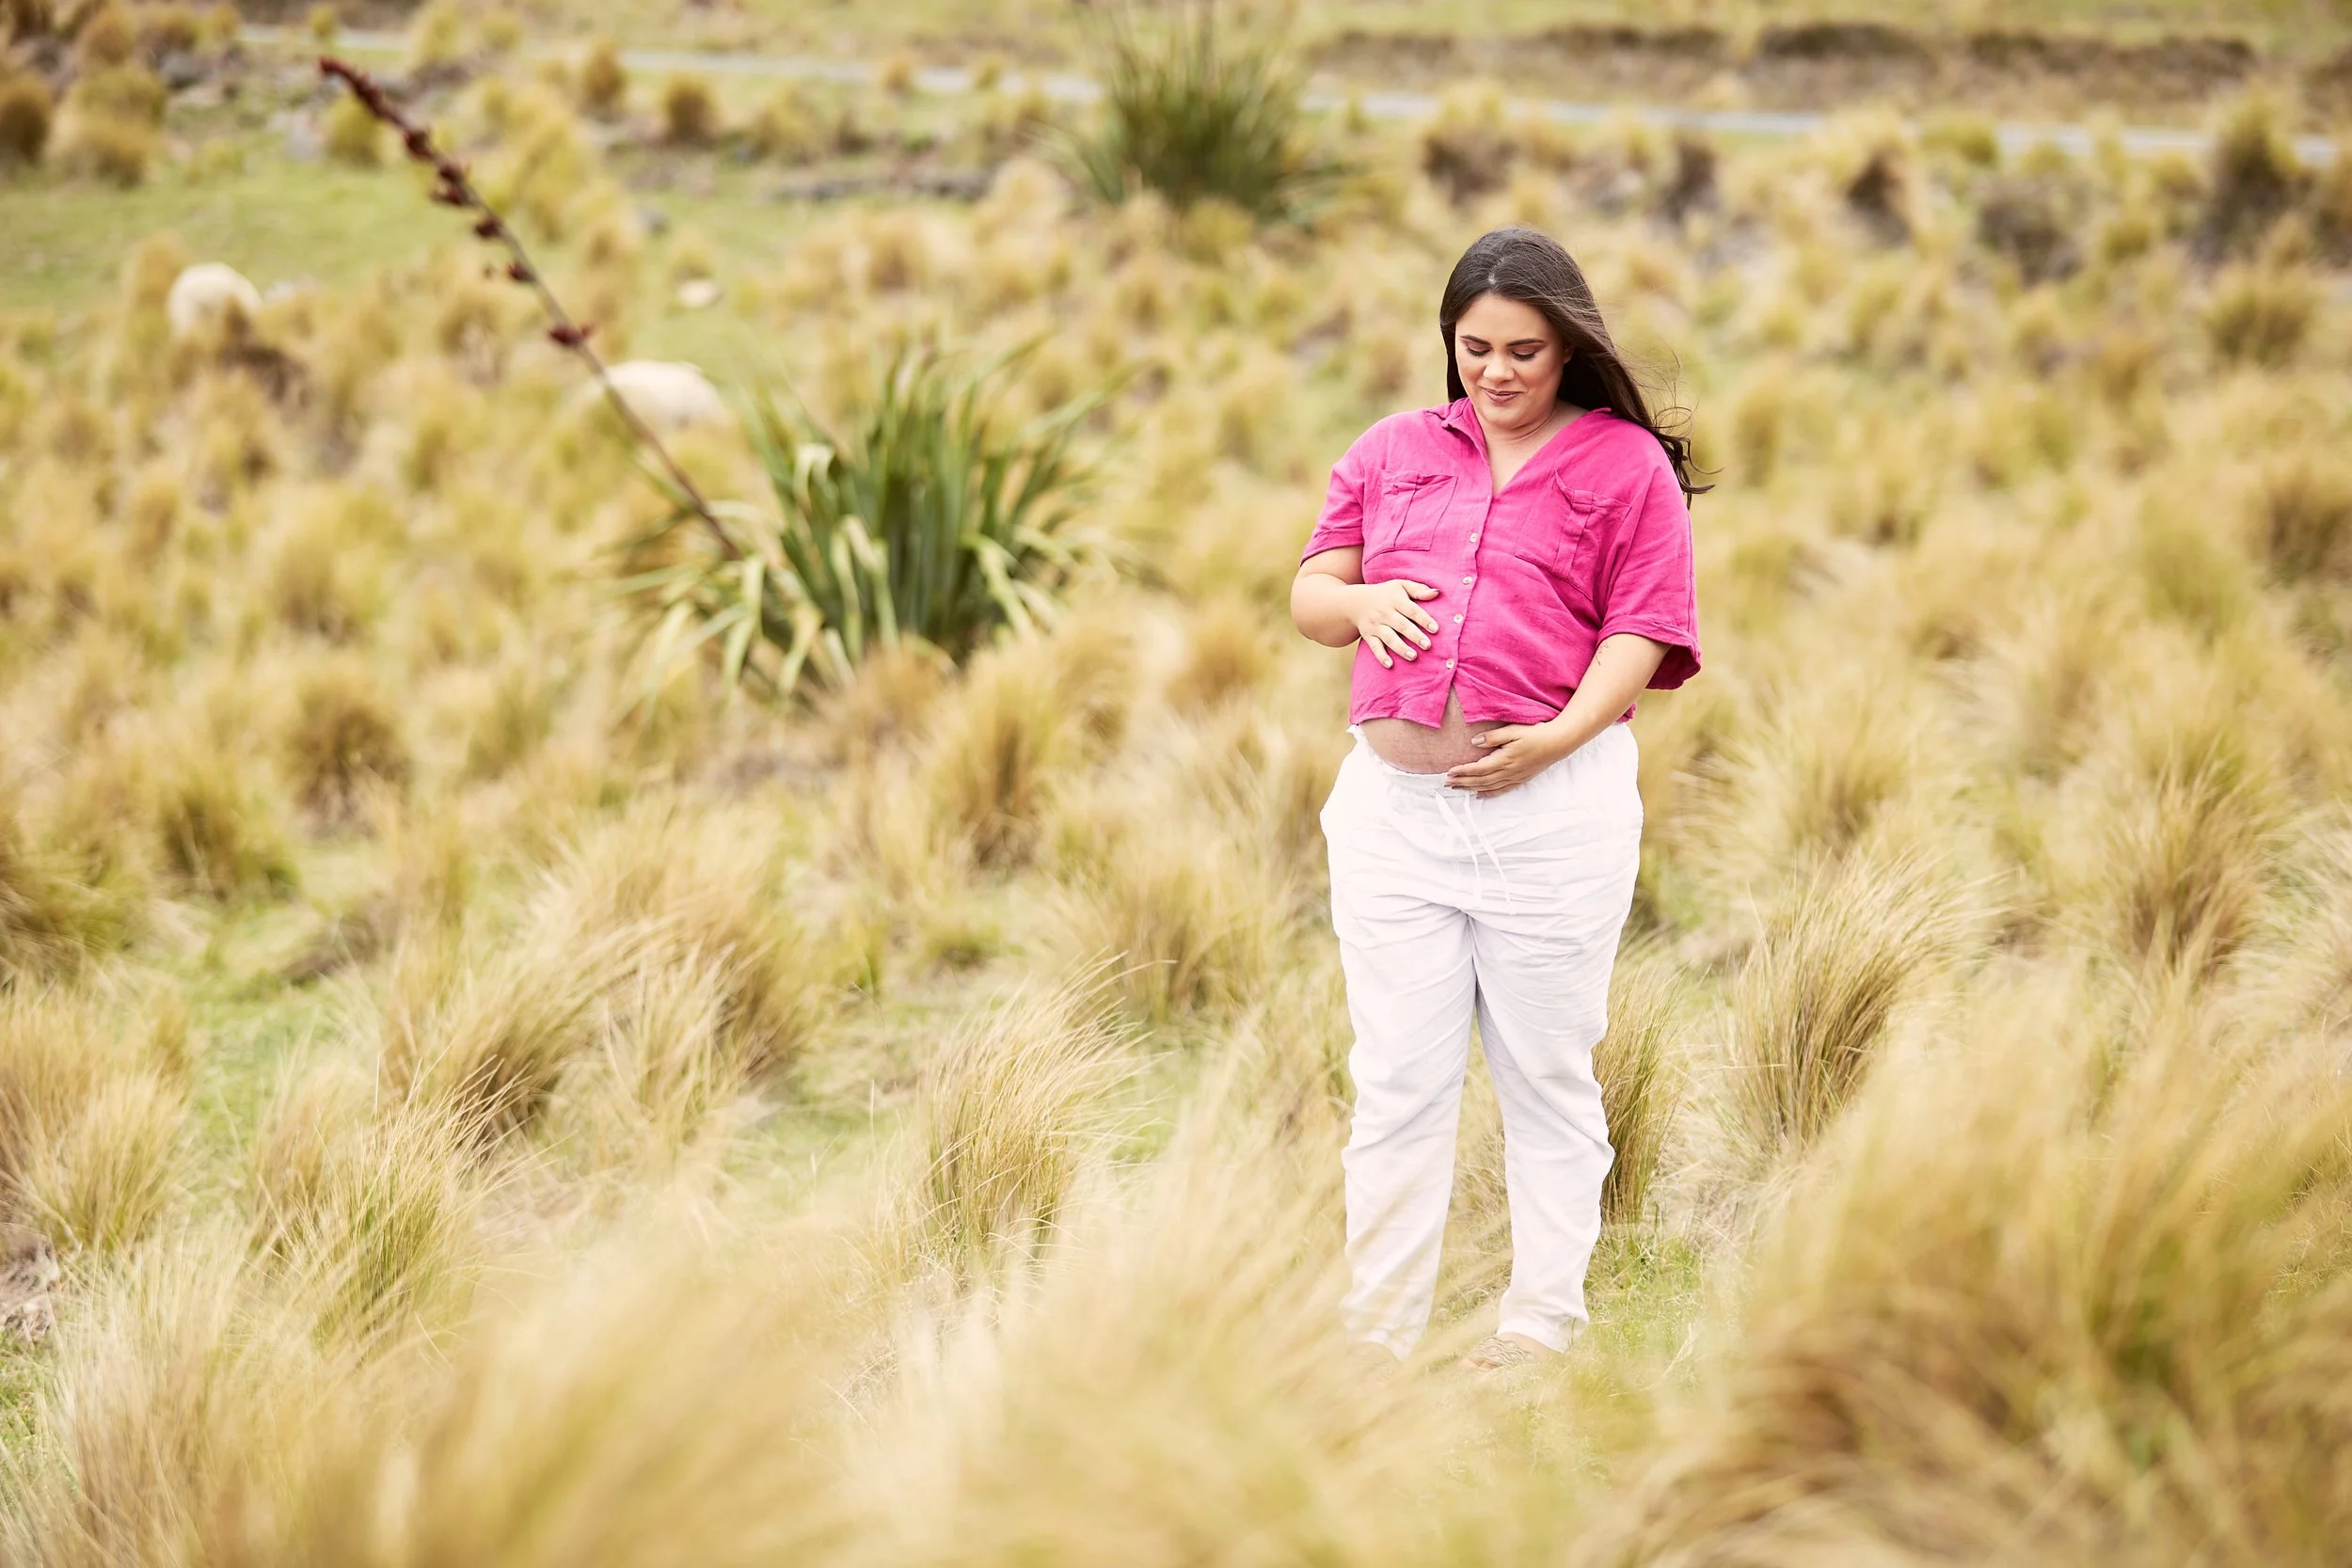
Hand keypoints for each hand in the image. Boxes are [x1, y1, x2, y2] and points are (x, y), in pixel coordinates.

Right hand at [1350, 580, 1439, 668]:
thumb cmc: (1386, 594)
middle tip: (1427, 646)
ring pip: (1389, 637)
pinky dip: (1381, 656)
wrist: (1356, 601)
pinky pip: (1374, 646)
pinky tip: (1390, 665)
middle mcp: (1385, 613)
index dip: (1424, 619)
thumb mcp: (1401, 585)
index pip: (1412, 610)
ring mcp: (1375, 625)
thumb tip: (1437, 593)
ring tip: (1413, 656)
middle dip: (1414, 635)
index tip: (1435, 629)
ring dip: (1401, 647)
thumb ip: (1418, 589)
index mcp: (1395, 600)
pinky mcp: (1368, 635)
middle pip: (1401, 625)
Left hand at [1445, 724, 1566, 795]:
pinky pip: (1502, 789)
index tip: (1449, 772)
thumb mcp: (1513, 731)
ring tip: (1458, 789)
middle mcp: (1508, 772)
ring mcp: (1515, 777)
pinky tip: (1480, 795)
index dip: (1463, 772)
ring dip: (1472, 788)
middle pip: (1480, 780)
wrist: (1558, 743)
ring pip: (1489, 786)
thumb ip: (1493, 737)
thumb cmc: (1536, 734)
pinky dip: (1489, 793)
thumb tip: (1474, 742)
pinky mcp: (1521, 779)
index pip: (1478, 769)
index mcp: (1504, 759)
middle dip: (1462, 782)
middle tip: (1447, 783)